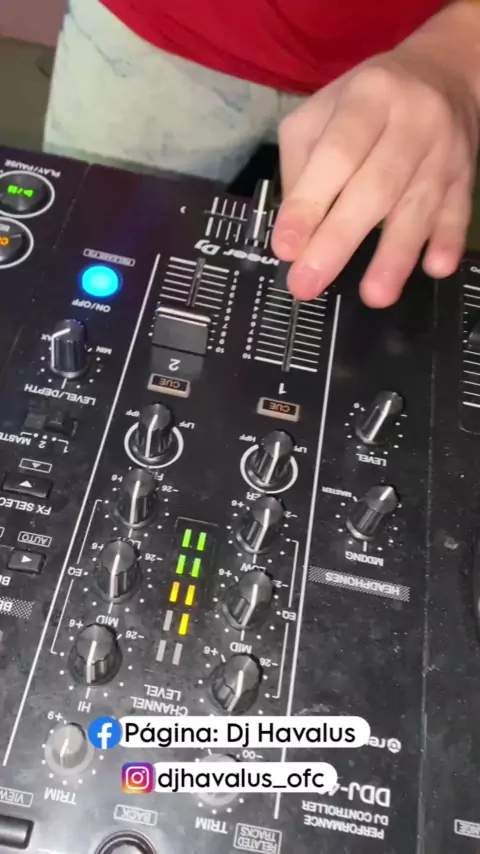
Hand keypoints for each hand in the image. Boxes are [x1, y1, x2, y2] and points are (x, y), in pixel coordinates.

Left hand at [272, 45, 478, 306]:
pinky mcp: (466, 175)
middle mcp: (410, 120)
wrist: (446, 72)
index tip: (285, 248)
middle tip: (308, 284)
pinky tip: (435, 268)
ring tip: (374, 296)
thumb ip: (301, 165)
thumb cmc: (369, 101)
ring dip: (395, 255)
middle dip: (338, 241)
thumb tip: (293, 233)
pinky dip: (447, 241)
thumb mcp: (321, 112)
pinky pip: (458, 211)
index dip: (309, 203)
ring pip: (418, 206)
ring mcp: (443, 151)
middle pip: (374, 187)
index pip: (336, 155)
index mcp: (367, 96)